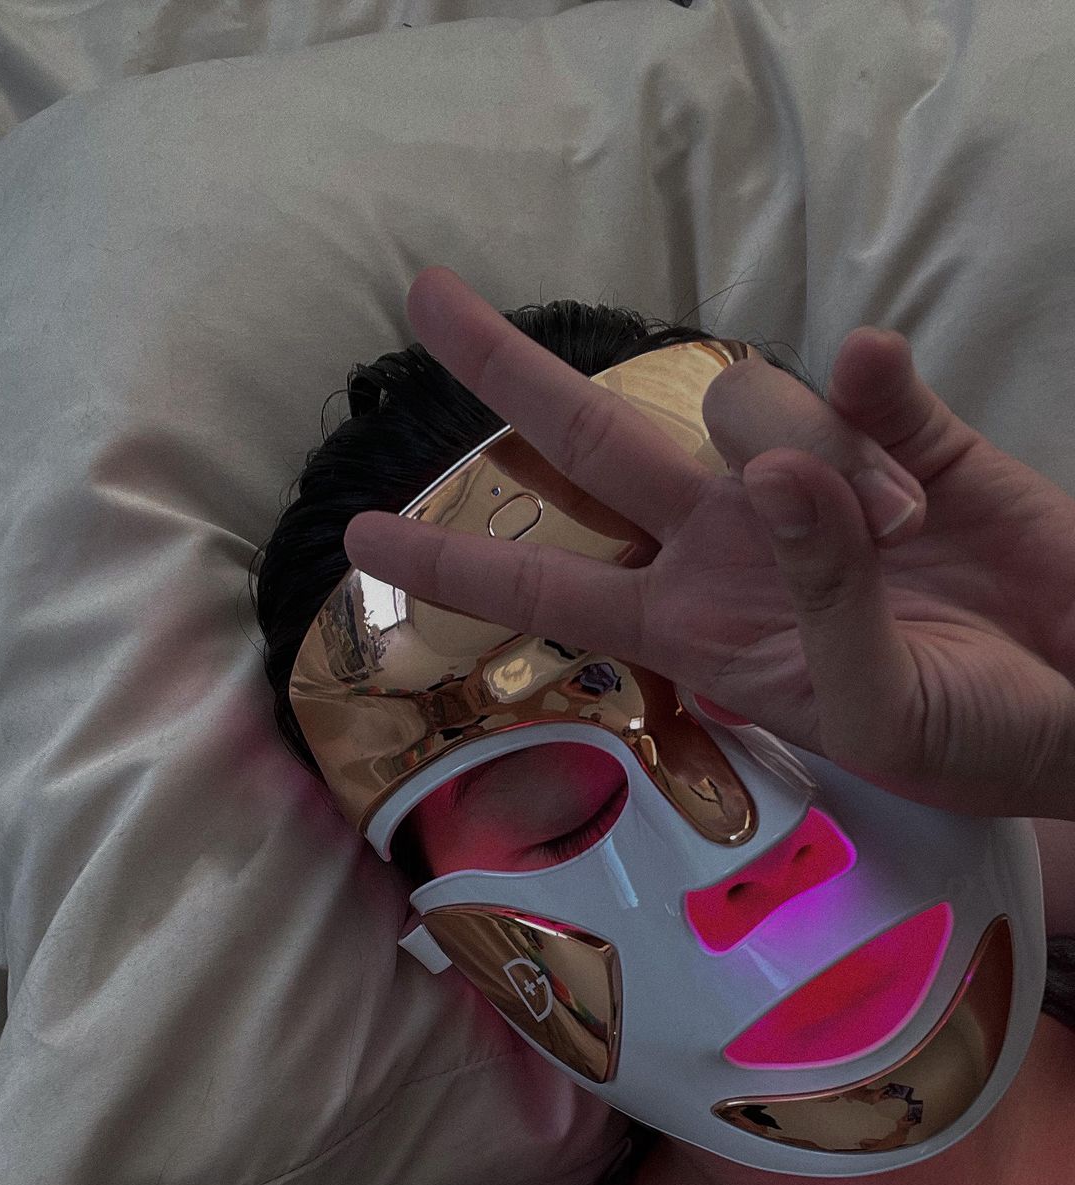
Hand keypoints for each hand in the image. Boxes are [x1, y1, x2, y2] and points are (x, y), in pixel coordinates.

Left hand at [343, 265, 1074, 821]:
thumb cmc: (971, 741)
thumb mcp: (879, 706)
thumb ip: (818, 593)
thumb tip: (780, 467)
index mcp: (701, 626)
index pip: (553, 582)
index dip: (456, 559)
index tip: (360, 538)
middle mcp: (733, 542)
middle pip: (596, 442)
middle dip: (510, 370)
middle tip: (427, 295)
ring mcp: (813, 482)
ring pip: (755, 402)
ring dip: (827, 462)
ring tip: (907, 541)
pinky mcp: (904, 436)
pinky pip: (868, 378)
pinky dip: (875, 385)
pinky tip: (891, 387)